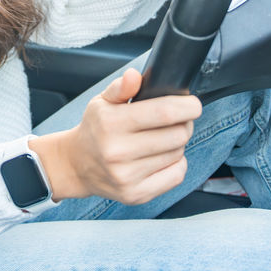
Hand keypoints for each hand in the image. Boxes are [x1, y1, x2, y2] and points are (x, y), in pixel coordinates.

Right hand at [30, 69, 201, 205]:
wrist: (76, 165)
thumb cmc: (95, 129)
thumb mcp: (102, 102)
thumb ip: (120, 87)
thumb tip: (133, 76)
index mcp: (110, 123)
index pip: (163, 113)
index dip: (187, 107)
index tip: (193, 104)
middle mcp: (117, 152)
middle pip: (177, 135)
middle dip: (185, 124)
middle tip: (178, 120)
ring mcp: (126, 176)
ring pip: (178, 154)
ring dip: (178, 144)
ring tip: (164, 138)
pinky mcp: (135, 195)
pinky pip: (176, 176)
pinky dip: (177, 164)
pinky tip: (163, 157)